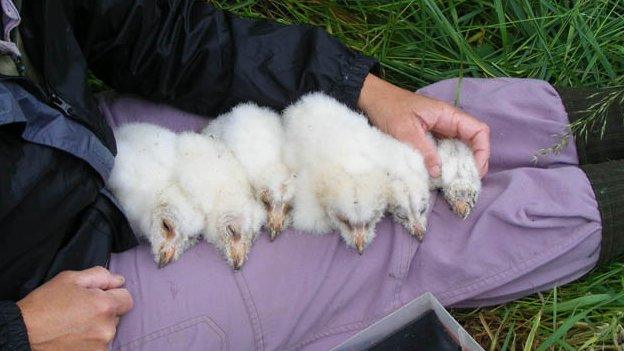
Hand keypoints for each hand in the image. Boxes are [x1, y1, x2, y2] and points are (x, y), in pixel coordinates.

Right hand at [16, 266, 132, 350]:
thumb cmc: (45, 304)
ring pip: (107, 330)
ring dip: (97, 326)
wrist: (23, 333)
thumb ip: (100, 276)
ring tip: (74, 323)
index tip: (96, 296)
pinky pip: (99, 343)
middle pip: (117, 315)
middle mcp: (107, 328)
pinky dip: (90, 339)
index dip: (112, 294)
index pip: (127, 298)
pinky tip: (73, 335)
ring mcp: (100, 345)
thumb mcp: (71, 279)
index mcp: (105, 306)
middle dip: (104, 310)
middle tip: (80, 309)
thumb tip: (119, 280)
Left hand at [357, 74, 489, 177]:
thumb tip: (439, 172)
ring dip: (461, 164)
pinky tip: (441, 175)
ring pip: (460, 147)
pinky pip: (445, 150)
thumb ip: (424, 150)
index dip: (483, 151)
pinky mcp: (430, 136)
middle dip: (474, 162)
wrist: (372, 99)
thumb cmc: (389, 108)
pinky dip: (447, 162)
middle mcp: (448, 122)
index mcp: (448, 115)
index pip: (479, 131)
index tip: (476, 169)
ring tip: (456, 182)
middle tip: (467, 182)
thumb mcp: (406, 131)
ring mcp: (440, 129)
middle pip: (473, 142)